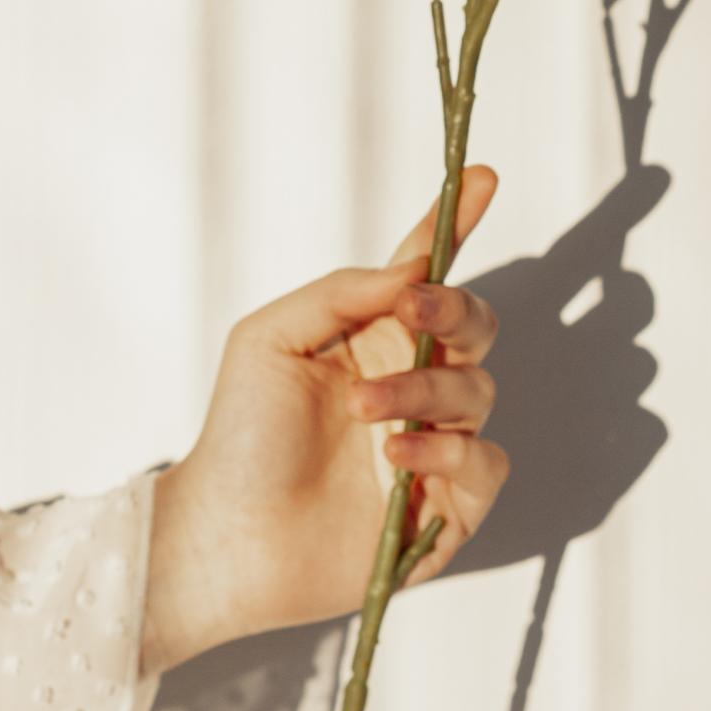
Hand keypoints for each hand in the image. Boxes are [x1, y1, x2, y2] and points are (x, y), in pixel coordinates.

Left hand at [141, 170, 507, 672]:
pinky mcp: (446, 508)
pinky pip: (484, 466)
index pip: (427, 274)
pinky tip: (395, 457)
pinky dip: (447, 453)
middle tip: (415, 309)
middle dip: (455, 307)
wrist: (225, 534)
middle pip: (475, 325)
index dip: (456, 225)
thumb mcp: (271, 338)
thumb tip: (411, 270)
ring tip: (364, 409)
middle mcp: (411, 384)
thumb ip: (343, 293)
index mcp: (373, 339)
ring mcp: (434, 444)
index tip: (480, 176)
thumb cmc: (240, 435)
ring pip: (478, 392)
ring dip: (424, 389)